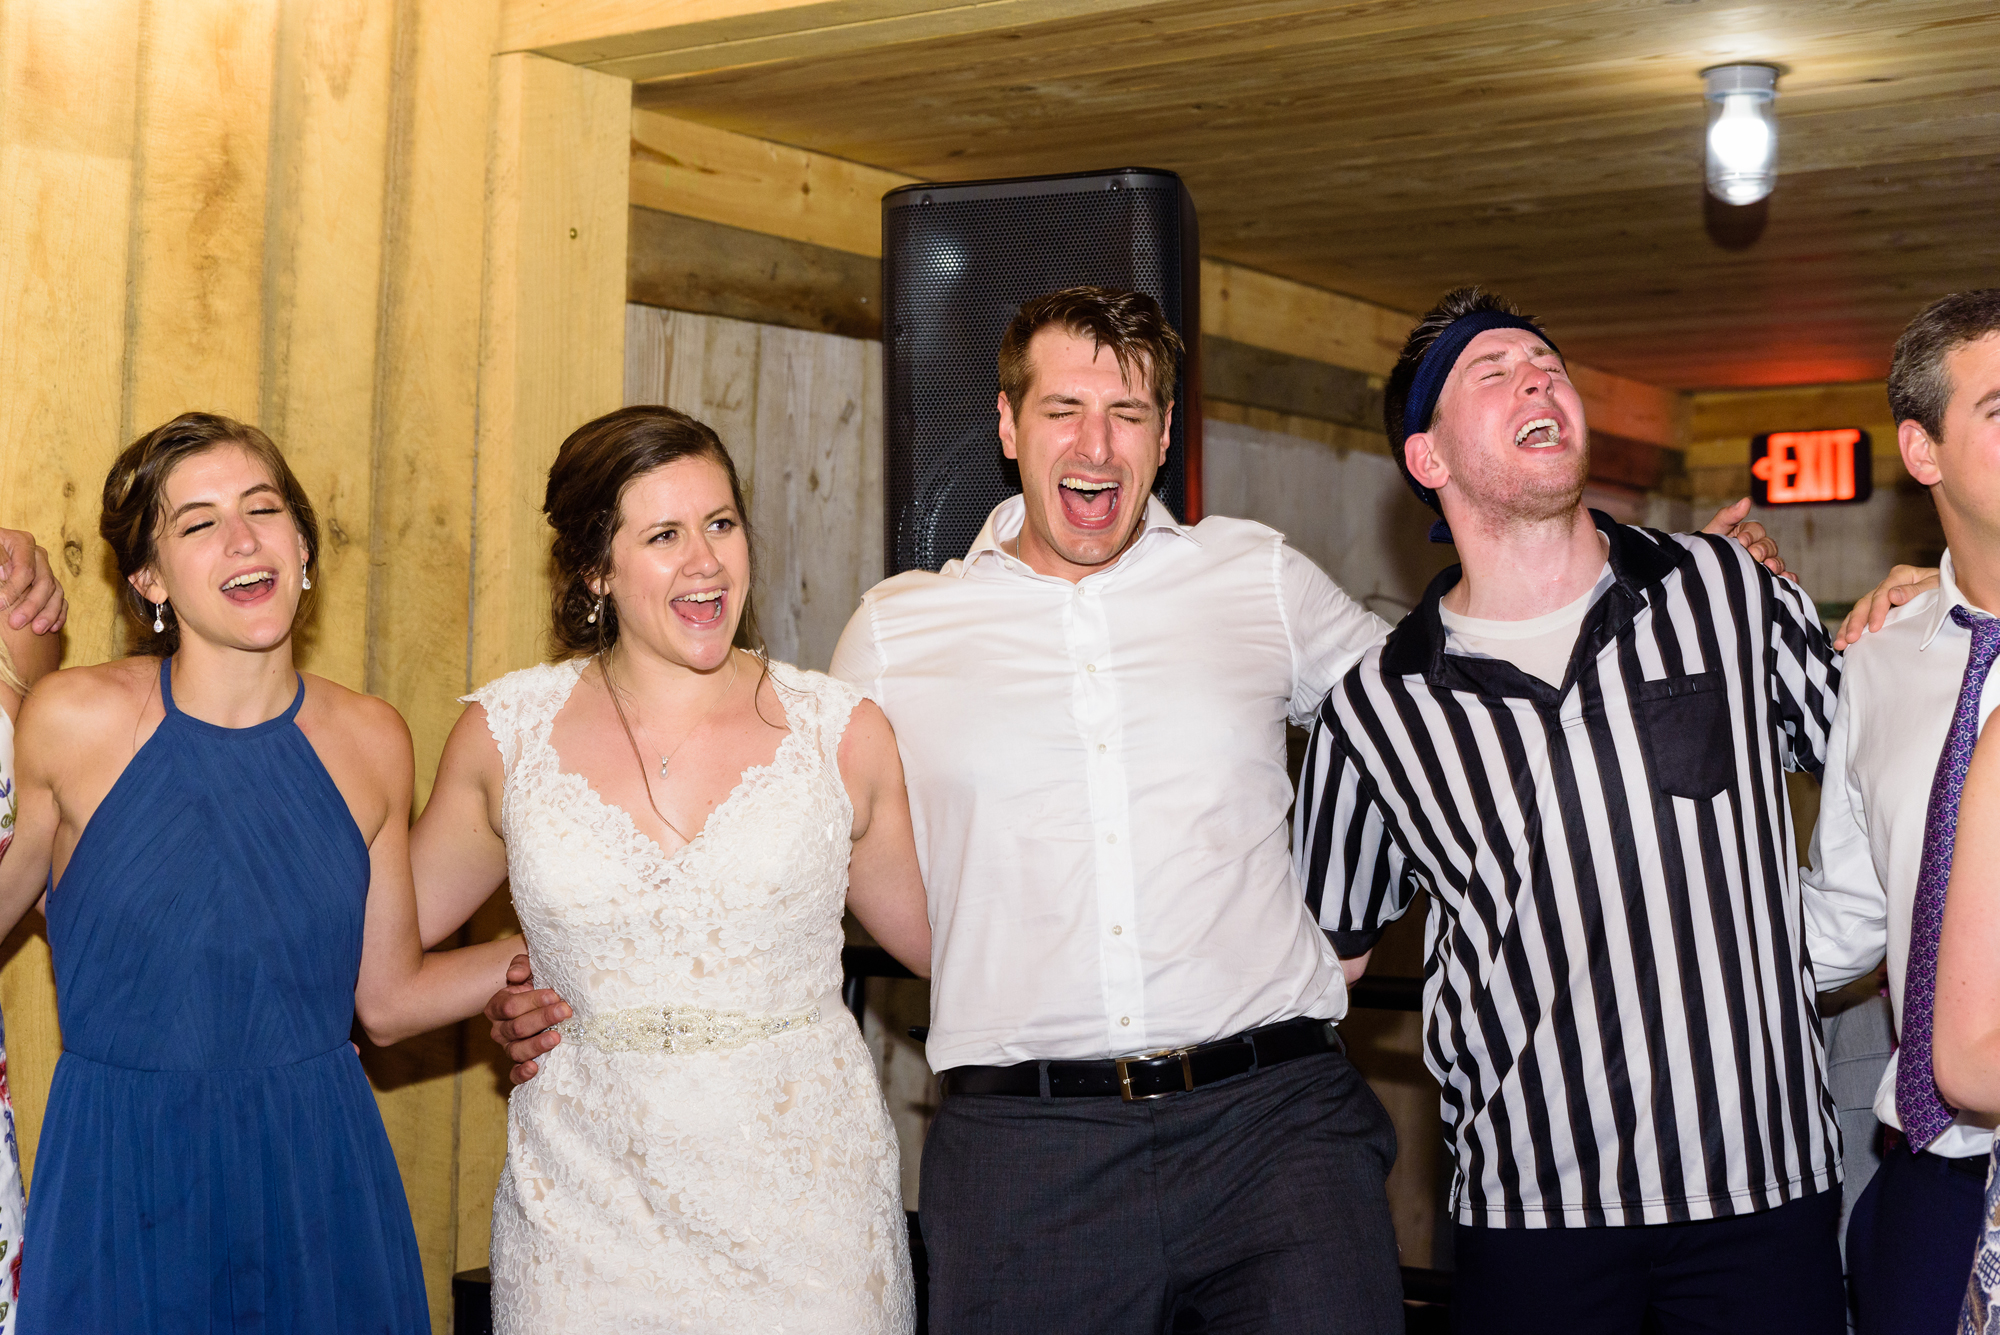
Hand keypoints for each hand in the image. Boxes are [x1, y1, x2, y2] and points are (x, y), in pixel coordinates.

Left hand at [0, 528, 66, 632]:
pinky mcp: (48, 583)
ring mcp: (45, 569)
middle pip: (44, 582)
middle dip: (32, 605)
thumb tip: (4, 573)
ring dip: (48, 613)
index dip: (13, 589)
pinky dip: (58, 614)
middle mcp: (38, 555)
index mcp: (21, 542)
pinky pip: (60, 599)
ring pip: (56, 592)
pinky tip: (53, 628)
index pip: (25, 569)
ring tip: (37, 630)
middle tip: (16, 624)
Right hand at [485, 953, 569, 1084]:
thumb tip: (515, 975)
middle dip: (542, 1019)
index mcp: (498, 1005)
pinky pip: (514, 1073)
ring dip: (537, 1045)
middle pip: (516, 1028)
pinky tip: (535, 1068)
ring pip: (516, 1050)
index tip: (554, 995)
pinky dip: (522, 1073)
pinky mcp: (519, 1064)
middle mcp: (500, 1029)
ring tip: (557, 1037)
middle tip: (565, 1012)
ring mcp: (509, 1047)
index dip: (532, 1001)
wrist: (550, 998)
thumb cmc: (540, 982)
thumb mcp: (532, 968)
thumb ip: (522, 965)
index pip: (510, 1006)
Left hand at [1701, 498, 1790, 579]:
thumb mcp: (1713, 531)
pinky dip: (1788, 577)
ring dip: (1776, 564)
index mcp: (1746, 533)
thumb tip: (1746, 501)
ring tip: (1770, 567)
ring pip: (1777, 561)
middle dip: (1762, 550)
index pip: (1757, 530)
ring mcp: (1763, 564)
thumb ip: (1728, 516)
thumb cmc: (1705, 550)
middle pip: (1769, 546)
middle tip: (1753, 556)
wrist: (1697, 574)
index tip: (1740, 541)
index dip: (1750, 535)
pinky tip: (1786, 579)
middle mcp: (1758, 547)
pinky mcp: (1766, 579)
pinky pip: (1782, 577)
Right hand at [1836, 564, 1939, 649]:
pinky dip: (1852, 628)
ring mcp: (1882, 596)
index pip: (1883, 593)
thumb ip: (1915, 590)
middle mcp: (1888, 584)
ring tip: (1840, 643)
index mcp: (1900, 575)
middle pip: (1866, 602)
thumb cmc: (1948, 586)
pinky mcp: (1881, 608)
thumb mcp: (1937, 585)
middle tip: (1851, 638)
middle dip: (1857, 622)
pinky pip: (1863, 617)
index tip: (1875, 627)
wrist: (1954, 588)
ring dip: (1849, 627)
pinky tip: (1843, 641)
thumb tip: (1892, 595)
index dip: (1877, 611)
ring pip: (1859, 610)